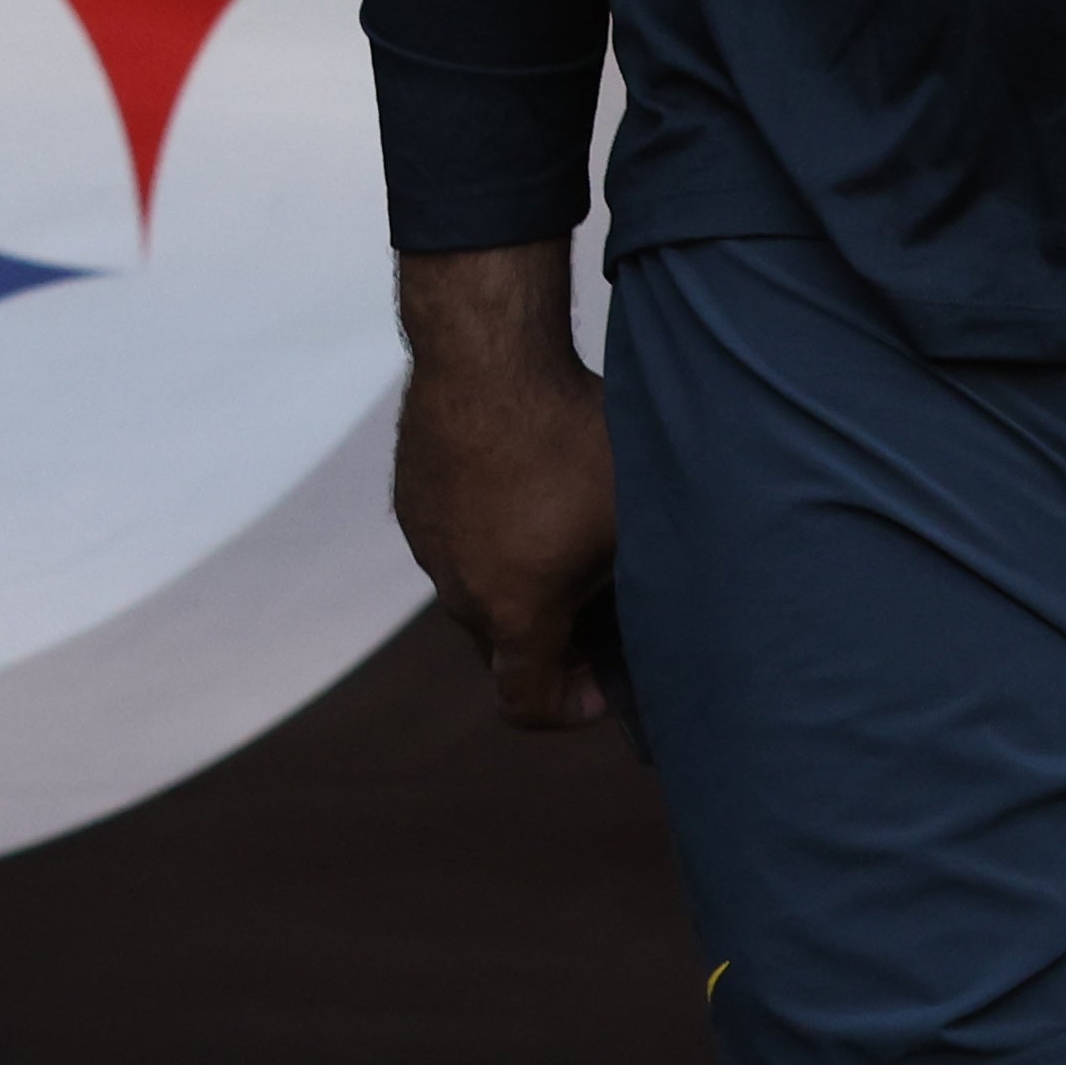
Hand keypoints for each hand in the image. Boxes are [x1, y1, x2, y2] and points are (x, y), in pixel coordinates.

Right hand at [392, 241, 616, 726]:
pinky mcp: (412, 499)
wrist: (487, 356)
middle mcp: (459, 590)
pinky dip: (488, 533)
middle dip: (552, 638)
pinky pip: (453, 539)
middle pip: (504, 645)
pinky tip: (525, 482)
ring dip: (517, 579)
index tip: (603, 682)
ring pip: (477, 588)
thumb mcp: (630, 522)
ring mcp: (428, 544)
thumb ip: (633, 590)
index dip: (569, 708)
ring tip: (564, 524)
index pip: (525, 704)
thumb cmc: (573, 437)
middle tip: (601, 596)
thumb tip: (653, 619)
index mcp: (513, 611)